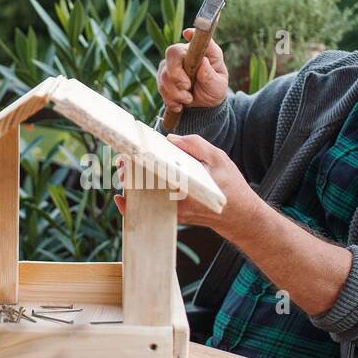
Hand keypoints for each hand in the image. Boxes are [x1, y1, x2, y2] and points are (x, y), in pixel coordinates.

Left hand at [114, 134, 260, 237]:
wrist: (239, 216)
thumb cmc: (230, 185)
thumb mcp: (219, 159)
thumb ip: (195, 146)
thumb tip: (170, 139)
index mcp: (186, 185)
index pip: (156, 171)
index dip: (139, 162)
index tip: (125, 154)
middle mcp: (177, 202)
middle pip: (146, 187)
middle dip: (130, 174)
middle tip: (119, 161)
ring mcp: (174, 212)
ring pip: (146, 199)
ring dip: (133, 186)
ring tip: (123, 170)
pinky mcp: (173, 217)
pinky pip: (151, 210)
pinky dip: (138, 202)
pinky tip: (123, 197)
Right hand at [156, 28, 228, 113]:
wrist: (204, 105)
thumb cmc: (214, 89)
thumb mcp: (218, 85)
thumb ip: (210, 75)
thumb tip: (203, 63)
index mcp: (203, 51)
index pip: (196, 38)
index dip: (191, 34)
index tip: (187, 34)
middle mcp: (186, 54)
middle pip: (172, 53)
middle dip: (176, 73)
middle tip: (187, 86)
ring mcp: (172, 64)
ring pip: (165, 74)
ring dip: (176, 92)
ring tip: (188, 99)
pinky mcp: (163, 77)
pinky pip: (161, 86)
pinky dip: (170, 98)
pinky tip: (179, 104)